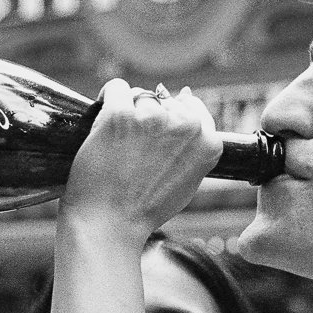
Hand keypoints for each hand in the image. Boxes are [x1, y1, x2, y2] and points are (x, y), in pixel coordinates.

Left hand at [62, 80, 222, 238]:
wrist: (110, 224)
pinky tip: (104, 118)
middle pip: (166, 100)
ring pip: (140, 95)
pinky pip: (116, 88)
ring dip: (127, 111)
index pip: (193, 108)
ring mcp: (153, 118)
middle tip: (133, 147)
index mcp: (208, 143)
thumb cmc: (145, 208)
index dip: (170, 120)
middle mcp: (186, 126)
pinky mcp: (121, 115)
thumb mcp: (188, 181)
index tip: (155, 138)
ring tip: (117, 144)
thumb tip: (187, 98)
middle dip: (150, 115)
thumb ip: (193, 146)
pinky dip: (108, 98)